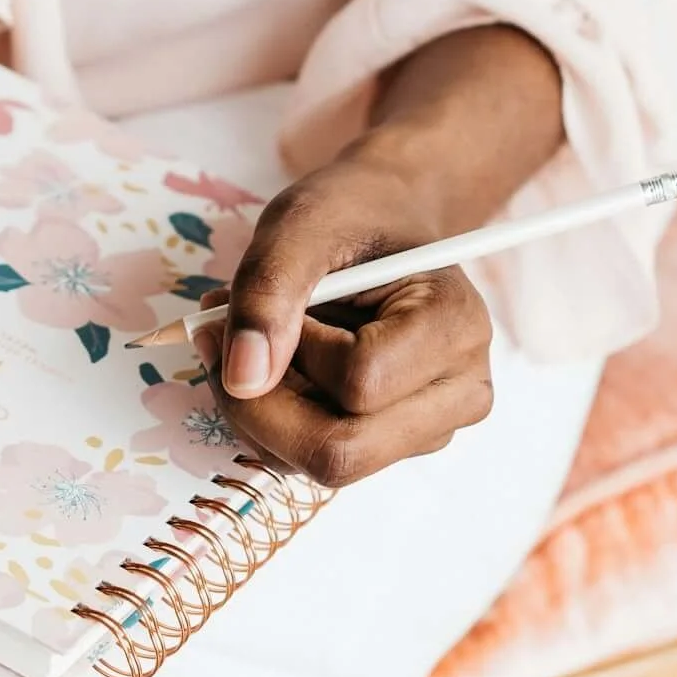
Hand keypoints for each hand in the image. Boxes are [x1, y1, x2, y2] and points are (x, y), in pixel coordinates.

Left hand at [202, 138, 495, 487]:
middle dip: (260, 405)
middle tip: (217, 338)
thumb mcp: (300, 224)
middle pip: (342, 452)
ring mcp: (430, 428)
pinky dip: (275, 419)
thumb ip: (268, 293)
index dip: (294, 351)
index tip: (275, 302)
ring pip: (322, 465)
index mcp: (456, 327)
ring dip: (261, 410)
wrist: (385, 218)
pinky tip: (274, 363)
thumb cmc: (354, 212)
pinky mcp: (395, 443)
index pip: (360, 382)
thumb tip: (242, 380)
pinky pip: (318, 459)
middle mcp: (459, 393)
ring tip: (248, 338)